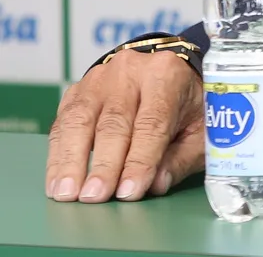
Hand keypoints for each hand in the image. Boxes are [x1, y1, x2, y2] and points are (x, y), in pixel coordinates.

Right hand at [45, 51, 204, 202]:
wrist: (168, 73)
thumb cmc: (188, 104)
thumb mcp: (201, 129)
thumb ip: (181, 158)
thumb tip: (156, 185)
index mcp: (167, 75)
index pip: (152, 122)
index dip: (140, 160)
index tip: (129, 191)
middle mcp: (131, 71)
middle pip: (114, 122)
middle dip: (104, 164)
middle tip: (95, 196)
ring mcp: (100, 79)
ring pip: (80, 120)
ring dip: (71, 161)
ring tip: (68, 193)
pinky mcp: (77, 90)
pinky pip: (63, 123)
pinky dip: (58, 155)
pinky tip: (57, 180)